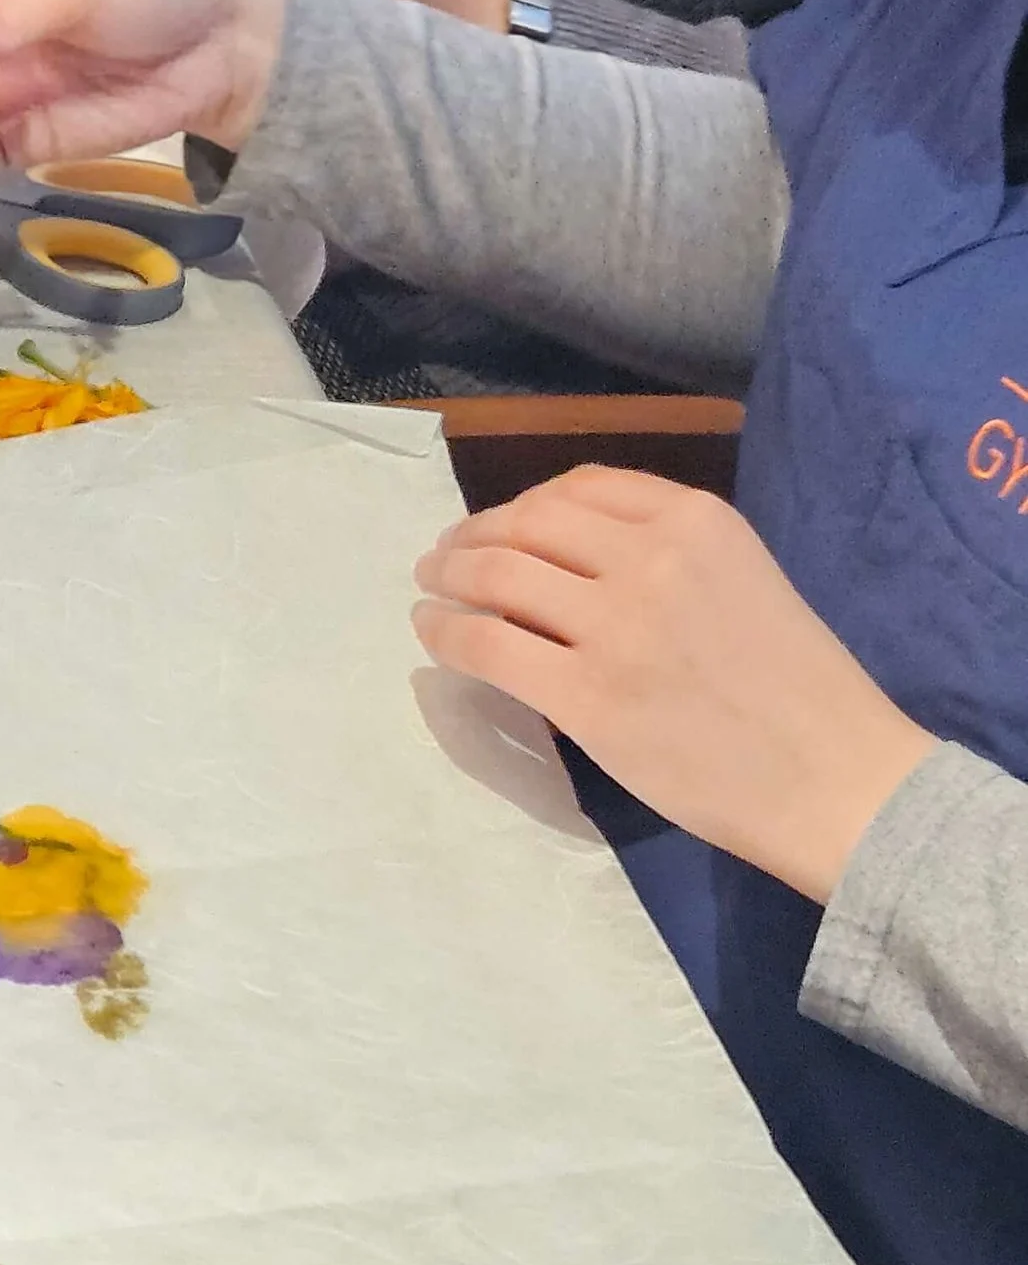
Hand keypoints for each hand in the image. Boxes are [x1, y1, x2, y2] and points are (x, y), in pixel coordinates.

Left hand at [412, 468, 934, 900]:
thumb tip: (570, 557)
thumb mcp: (744, 580)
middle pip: (527, 523)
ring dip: (448, 577)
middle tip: (444, 558)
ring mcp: (615, 626)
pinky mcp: (586, 696)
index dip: (526, 504)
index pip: (581, 487)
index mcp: (697, 520)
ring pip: (495, 575)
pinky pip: (487, 647)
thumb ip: (668, 555)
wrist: (834, 776)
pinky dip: (446, 634)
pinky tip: (435, 635)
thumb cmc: (799, 690)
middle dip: (474, 536)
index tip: (501, 525)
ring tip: (430, 589)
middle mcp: (651, 557)